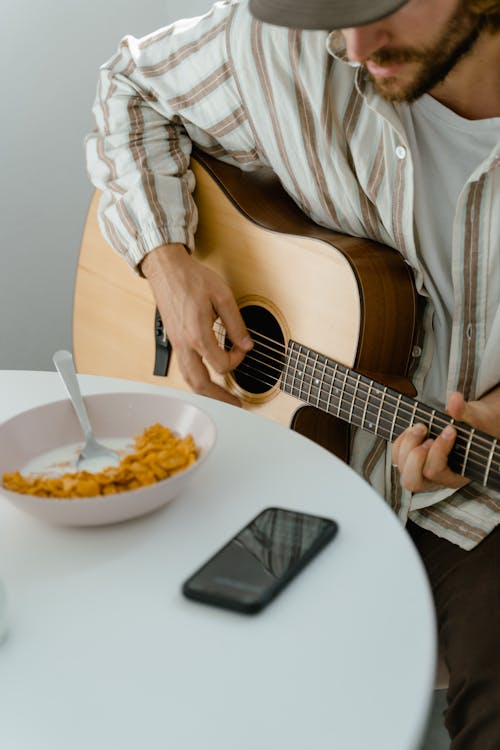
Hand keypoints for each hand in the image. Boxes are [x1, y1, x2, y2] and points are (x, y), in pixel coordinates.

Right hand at [142, 244, 252, 405]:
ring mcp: (176, 344)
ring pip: (189, 379)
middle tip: (236, 405)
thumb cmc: (191, 278)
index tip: (242, 348)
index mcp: (197, 334)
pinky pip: (184, 368)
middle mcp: (184, 344)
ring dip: (207, 393)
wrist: (166, 269)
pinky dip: (197, 379)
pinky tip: (207, 379)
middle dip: (220, 398)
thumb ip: (236, 324)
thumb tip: (246, 344)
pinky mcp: (174, 341)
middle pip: (200, 384)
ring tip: (223, 399)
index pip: (221, 364)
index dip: (237, 360)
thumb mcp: (222, 296)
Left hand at [391, 387, 499, 492]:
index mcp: (454, 476)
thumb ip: (465, 413)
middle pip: (412, 481)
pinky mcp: (411, 460)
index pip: (435, 471)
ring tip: (421, 427)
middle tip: (426, 432)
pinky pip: (397, 456)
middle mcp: (435, 480)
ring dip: (406, 444)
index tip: (450, 429)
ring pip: (401, 468)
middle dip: (415, 454)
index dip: (438, 449)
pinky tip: (414, 428)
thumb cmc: (474, 428)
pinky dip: (401, 440)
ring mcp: (421, 471)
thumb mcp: (475, 420)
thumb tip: (455, 399)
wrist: (471, 427)